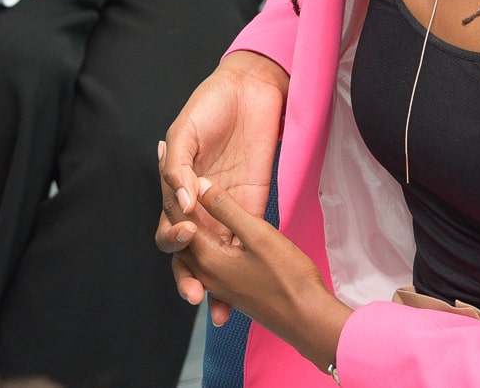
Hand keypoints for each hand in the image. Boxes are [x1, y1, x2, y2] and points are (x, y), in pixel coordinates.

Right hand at [157, 51, 289, 320]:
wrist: (249, 88)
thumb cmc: (210, 105)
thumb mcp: (186, 131)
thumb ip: (178, 166)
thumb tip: (182, 201)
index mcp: (176, 188)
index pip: (169, 225)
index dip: (172, 239)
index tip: (184, 235)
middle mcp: (199, 204)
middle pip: (189, 251)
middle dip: (188, 276)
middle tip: (196, 293)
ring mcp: (226, 208)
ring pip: (216, 255)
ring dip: (215, 284)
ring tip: (217, 308)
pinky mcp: (253, 205)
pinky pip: (244, 239)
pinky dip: (243, 265)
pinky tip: (244, 289)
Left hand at [179, 177, 350, 370]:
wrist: (308, 318)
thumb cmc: (286, 275)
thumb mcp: (257, 234)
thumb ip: (225, 209)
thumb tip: (199, 186)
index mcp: (206, 256)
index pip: (180, 217)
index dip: (176, 188)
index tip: (171, 161)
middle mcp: (204, 272)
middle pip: (180, 233)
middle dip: (177, 205)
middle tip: (174, 176)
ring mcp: (216, 283)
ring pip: (191, 248)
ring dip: (188, 225)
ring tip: (187, 200)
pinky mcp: (230, 288)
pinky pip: (206, 261)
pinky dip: (203, 242)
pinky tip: (211, 232)